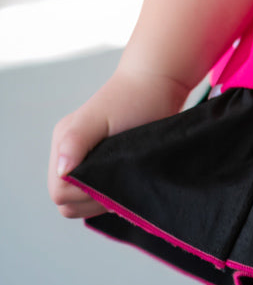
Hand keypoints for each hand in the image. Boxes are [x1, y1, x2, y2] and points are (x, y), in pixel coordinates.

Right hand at [48, 63, 190, 218]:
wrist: (159, 83)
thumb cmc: (133, 97)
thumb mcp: (100, 118)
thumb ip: (75, 142)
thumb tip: (63, 172)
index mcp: (64, 144)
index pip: (60, 192)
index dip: (85, 195)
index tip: (114, 182)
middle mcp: (69, 154)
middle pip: (68, 201)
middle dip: (94, 200)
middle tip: (123, 184)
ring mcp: (85, 160)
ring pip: (81, 201)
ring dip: (102, 198)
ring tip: (127, 181)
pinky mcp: (101, 163)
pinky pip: (95, 193)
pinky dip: (109, 193)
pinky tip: (127, 181)